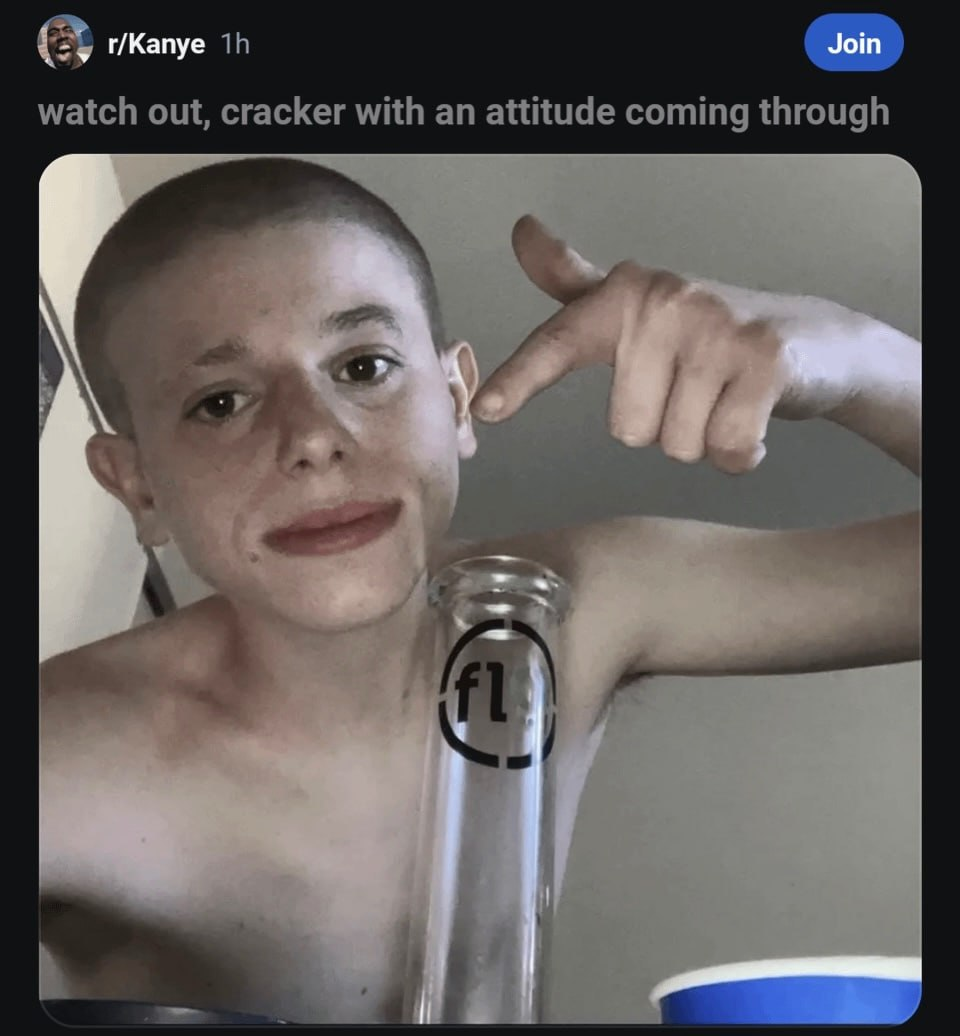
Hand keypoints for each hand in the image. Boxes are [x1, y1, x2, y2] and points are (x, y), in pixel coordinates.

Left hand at [471, 216, 862, 473]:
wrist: (814, 339)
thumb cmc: (711, 331)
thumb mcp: (637, 308)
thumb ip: (575, 284)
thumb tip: (522, 233)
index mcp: (624, 297)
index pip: (560, 342)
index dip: (520, 378)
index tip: (486, 409)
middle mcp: (664, 303)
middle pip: (627, 428)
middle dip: (664, 426)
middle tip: (695, 388)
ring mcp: (715, 328)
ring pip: (676, 444)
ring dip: (704, 439)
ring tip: (725, 397)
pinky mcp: (763, 361)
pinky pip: (726, 447)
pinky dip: (741, 452)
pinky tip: (754, 417)